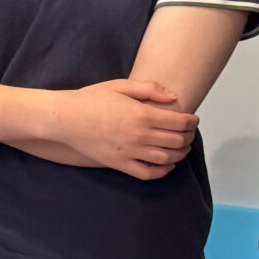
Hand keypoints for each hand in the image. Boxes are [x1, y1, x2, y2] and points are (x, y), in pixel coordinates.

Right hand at [46, 79, 197, 180]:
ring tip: (181, 148)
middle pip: (177, 141)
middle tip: (189, 133)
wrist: (65, 119)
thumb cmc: (91, 99)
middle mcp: (140, 136)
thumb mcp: (120, 85)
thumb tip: (173, 97)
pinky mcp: (120, 164)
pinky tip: (166, 165)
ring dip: (180, 154)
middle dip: (188, 137)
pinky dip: (163, 171)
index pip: (180, 122)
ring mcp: (130, 152)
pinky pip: (148, 173)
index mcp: (142, 115)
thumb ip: (150, 89)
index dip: (192, 121)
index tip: (192, 119)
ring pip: (167, 159)